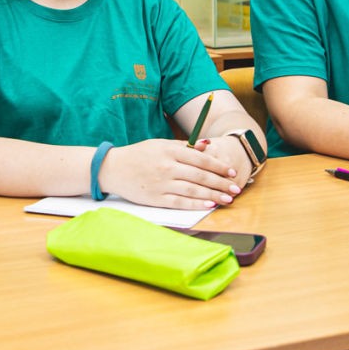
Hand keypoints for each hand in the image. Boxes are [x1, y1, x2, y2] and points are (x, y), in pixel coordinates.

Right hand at [99, 138, 239, 209]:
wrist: (113, 168)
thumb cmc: (139, 154)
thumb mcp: (160, 144)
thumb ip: (185, 146)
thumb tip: (208, 145)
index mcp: (170, 151)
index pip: (201, 159)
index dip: (219, 167)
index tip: (231, 172)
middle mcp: (167, 167)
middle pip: (200, 176)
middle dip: (221, 183)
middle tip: (236, 189)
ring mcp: (162, 183)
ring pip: (193, 191)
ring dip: (213, 195)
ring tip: (227, 199)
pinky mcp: (156, 198)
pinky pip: (180, 202)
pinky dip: (196, 204)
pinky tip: (209, 205)